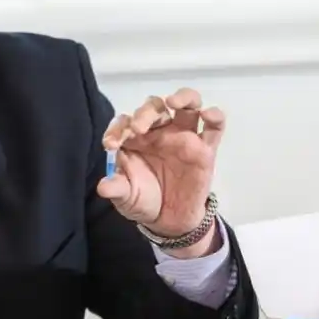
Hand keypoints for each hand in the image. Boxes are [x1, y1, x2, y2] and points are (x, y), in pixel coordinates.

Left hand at [97, 88, 223, 242]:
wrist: (169, 220)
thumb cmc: (143, 200)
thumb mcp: (126, 197)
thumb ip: (116, 188)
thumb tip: (103, 187)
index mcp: (136, 139)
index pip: (125, 122)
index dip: (117, 128)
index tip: (110, 144)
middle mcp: (159, 132)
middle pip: (155, 107)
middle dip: (145, 113)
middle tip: (137, 128)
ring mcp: (184, 137)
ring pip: (187, 105)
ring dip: (182, 97)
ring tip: (173, 102)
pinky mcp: (205, 149)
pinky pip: (214, 127)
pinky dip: (215, 116)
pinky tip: (207, 115)